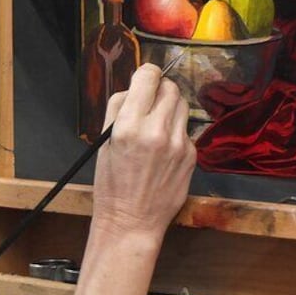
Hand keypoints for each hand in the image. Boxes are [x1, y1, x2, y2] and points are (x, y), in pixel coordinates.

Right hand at [71, 64, 194, 294]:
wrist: (132, 220)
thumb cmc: (111, 182)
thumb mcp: (104, 141)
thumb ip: (118, 107)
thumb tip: (135, 87)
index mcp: (129, 125)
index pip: (148, 77)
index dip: (145, 73)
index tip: (143, 78)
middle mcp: (157, 130)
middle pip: (170, 87)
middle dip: (159, 88)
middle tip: (149, 100)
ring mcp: (178, 144)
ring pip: (182, 104)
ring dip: (170, 106)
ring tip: (156, 122)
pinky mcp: (191, 156)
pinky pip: (185, 129)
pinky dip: (175, 129)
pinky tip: (163, 147)